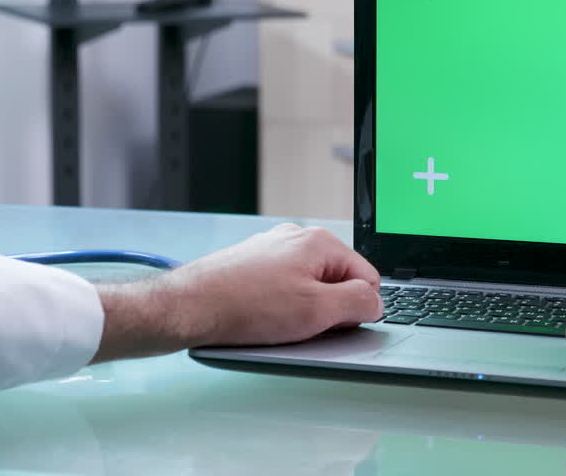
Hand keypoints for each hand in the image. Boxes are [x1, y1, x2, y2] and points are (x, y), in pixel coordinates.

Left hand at [92, 224, 382, 361]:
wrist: (190, 307)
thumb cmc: (245, 305)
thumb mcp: (317, 311)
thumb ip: (358, 304)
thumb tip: (375, 303)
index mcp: (319, 242)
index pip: (367, 277)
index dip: (358, 307)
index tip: (337, 324)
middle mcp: (296, 239)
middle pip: (336, 281)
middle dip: (328, 308)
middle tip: (304, 326)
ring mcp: (272, 250)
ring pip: (307, 287)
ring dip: (301, 310)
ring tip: (276, 324)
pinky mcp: (252, 266)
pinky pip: (281, 289)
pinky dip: (277, 307)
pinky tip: (260, 321)